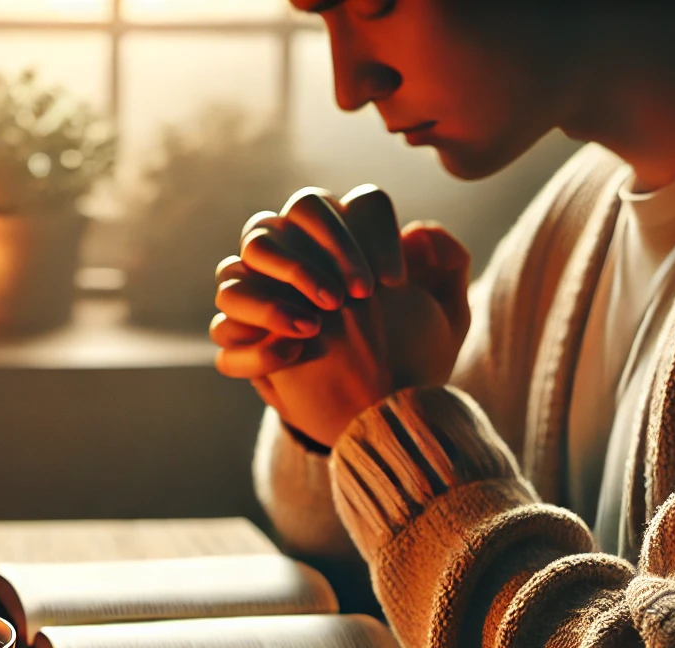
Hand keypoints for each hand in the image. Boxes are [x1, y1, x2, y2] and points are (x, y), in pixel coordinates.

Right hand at [211, 185, 471, 447]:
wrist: (383, 415)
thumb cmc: (416, 360)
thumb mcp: (449, 319)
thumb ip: (448, 263)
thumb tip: (416, 232)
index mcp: (352, 242)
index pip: (356, 205)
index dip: (372, 233)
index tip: (393, 283)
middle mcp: (301, 258)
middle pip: (289, 215)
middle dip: (325, 250)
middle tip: (355, 297)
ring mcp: (263, 296)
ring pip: (237, 265)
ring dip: (279, 288)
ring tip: (316, 325)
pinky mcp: (241, 342)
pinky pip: (225, 328)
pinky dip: (255, 345)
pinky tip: (293, 357)